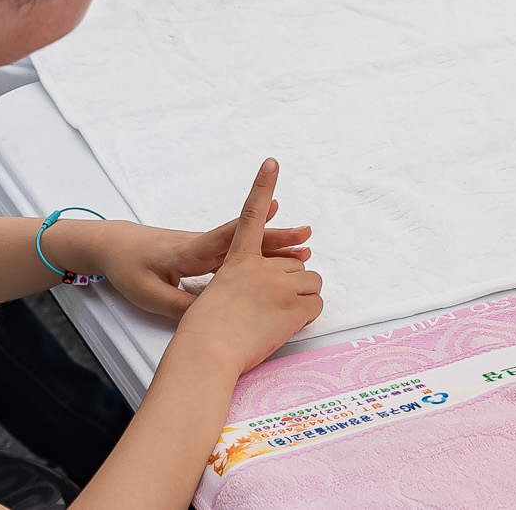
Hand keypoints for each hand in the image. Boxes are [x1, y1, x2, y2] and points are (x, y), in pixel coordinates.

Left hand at [58, 209, 312, 324]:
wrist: (115, 248)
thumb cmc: (130, 269)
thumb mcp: (150, 294)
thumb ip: (181, 305)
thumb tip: (213, 316)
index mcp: (188, 251)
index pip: (222, 237)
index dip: (250, 224)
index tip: (274, 211)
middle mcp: (203, 245)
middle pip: (245, 239)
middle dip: (276, 236)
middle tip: (306, 235)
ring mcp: (207, 248)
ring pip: (247, 246)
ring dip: (275, 245)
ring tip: (305, 245)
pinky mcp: (207, 255)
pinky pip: (240, 253)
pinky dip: (262, 253)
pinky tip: (282, 257)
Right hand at [169, 160, 323, 373]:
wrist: (205, 354)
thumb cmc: (200, 334)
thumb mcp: (209, 298)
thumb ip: (233, 285)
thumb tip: (251, 289)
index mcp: (235, 260)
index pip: (249, 217)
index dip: (261, 187)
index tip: (272, 162)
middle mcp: (259, 266)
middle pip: (293, 262)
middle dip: (287, 282)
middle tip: (265, 308)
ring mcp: (278, 284)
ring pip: (310, 281)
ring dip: (299, 298)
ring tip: (273, 319)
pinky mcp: (292, 305)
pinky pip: (316, 305)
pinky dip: (306, 316)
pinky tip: (283, 327)